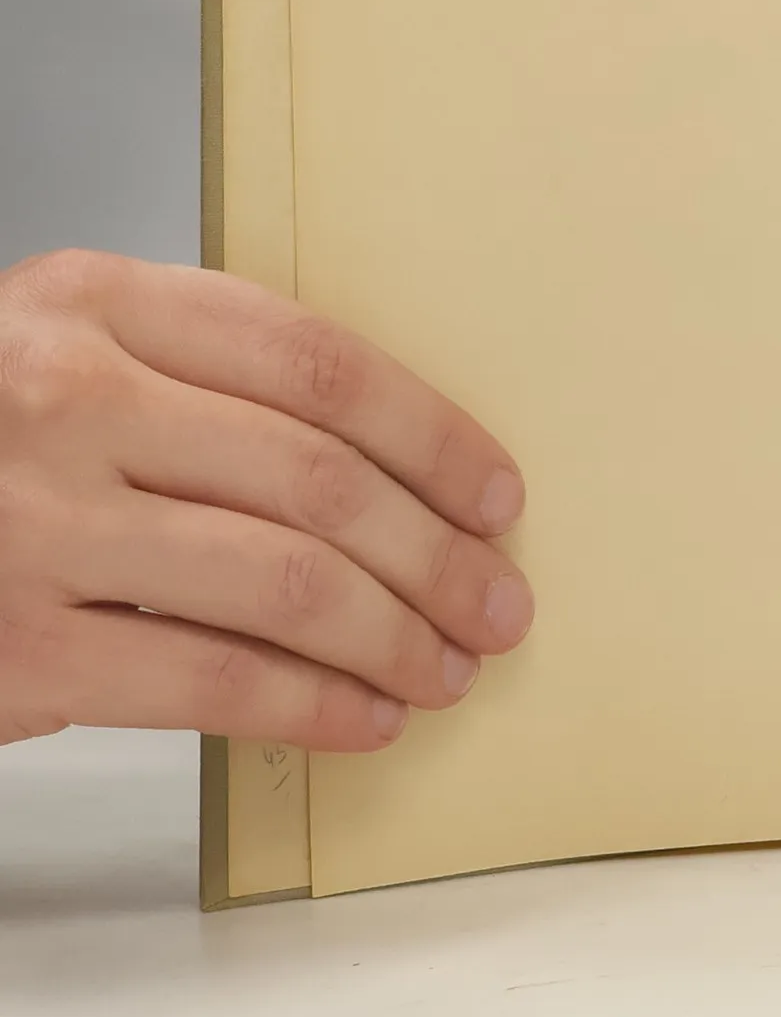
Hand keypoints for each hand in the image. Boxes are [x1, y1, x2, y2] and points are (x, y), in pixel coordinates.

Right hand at [0, 250, 533, 749]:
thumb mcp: (71, 355)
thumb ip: (207, 379)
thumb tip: (401, 472)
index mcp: (94, 302)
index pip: (318, 363)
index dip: (432, 436)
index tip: (496, 493)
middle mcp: (64, 398)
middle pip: (319, 480)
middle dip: (437, 555)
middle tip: (497, 601)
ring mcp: (34, 523)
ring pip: (286, 583)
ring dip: (397, 635)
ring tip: (448, 666)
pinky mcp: (18, 647)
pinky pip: (213, 679)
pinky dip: (315, 704)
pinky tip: (369, 714)